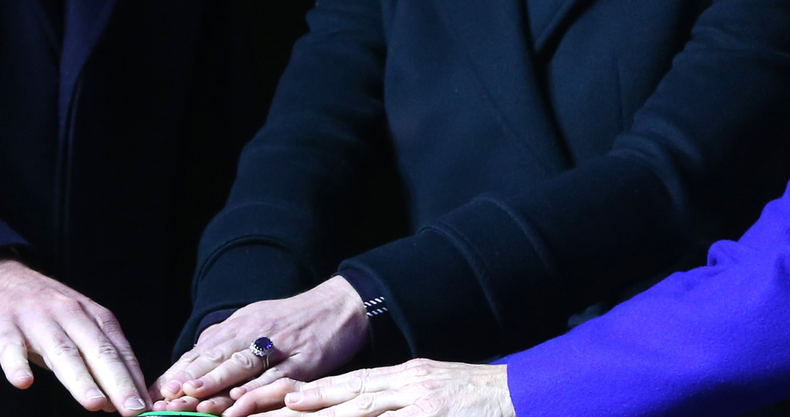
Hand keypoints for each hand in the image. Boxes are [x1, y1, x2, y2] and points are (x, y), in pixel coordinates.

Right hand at [0, 256, 150, 413]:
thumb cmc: (40, 312)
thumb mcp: (71, 329)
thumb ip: (91, 361)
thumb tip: (115, 401)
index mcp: (90, 315)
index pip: (118, 349)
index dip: (133, 379)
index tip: (146, 407)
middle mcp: (68, 313)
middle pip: (97, 350)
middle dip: (117, 382)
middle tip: (132, 410)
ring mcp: (35, 317)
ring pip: (61, 349)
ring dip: (80, 378)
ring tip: (95, 403)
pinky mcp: (2, 323)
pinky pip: (10, 346)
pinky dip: (16, 364)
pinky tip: (23, 382)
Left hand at [158, 276, 369, 410]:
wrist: (339, 306)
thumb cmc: (291, 318)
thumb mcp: (254, 320)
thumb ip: (224, 339)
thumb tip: (189, 360)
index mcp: (239, 326)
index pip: (202, 351)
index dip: (178, 371)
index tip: (156, 390)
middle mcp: (255, 333)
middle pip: (217, 358)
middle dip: (189, 380)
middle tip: (166, 398)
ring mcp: (280, 347)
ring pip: (243, 367)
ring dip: (217, 384)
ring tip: (194, 398)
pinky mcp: (304, 360)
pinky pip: (278, 376)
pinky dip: (258, 389)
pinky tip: (242, 399)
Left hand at [247, 360, 511, 416]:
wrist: (527, 395)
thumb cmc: (481, 399)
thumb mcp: (435, 388)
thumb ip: (400, 398)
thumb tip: (364, 407)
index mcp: (405, 377)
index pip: (348, 386)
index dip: (310, 393)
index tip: (275, 400)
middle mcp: (407, 386)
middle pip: (344, 397)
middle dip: (300, 407)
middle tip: (262, 411)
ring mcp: (419, 403)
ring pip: (359, 411)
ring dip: (322, 416)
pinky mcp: (432, 416)